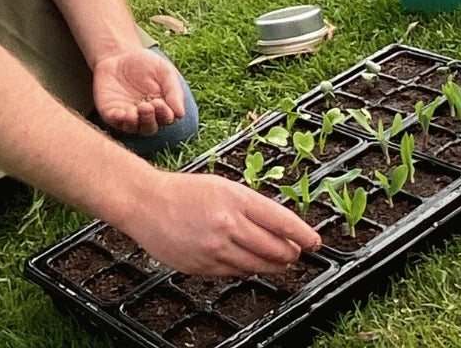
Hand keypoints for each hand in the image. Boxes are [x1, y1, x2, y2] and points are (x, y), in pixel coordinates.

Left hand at [93, 48, 184, 135]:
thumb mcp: (164, 70)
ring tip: (137, 109)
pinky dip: (120, 120)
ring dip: (137, 122)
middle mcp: (145, 115)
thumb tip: (181, 114)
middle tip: (147, 106)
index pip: (166, 118)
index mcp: (161, 106)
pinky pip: (116, 122)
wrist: (118, 55)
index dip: (165, 114)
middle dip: (150, 119)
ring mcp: (128, 115)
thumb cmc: (145, 63)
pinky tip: (123, 112)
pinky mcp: (111, 113)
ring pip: (135, 128)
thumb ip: (173, 90)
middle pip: (150, 127)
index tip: (160, 102)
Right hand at [120, 171, 320, 276]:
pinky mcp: (204, 267)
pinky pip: (236, 273)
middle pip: (274, 248)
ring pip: (258, 265)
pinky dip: (247, 270)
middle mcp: (228, 224)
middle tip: (297, 253)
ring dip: (273, 265)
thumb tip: (278, 227)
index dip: (302, 234)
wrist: (146, 203)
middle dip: (290, 253)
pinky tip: (250, 264)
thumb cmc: (184, 191)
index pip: (280, 220)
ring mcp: (216, 248)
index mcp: (235, 198)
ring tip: (280, 262)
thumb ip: (249, 206)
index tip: (314, 242)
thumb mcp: (222, 187)